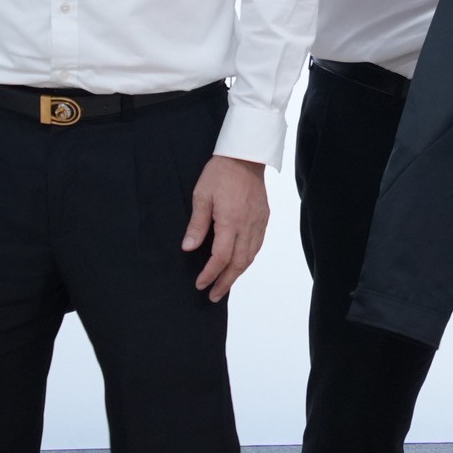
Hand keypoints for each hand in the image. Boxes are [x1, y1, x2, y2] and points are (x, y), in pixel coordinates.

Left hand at [184, 154, 269, 299]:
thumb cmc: (221, 173)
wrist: (246, 156)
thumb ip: (197, 224)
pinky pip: (257, 245)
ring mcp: (259, 222)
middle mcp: (248, 225)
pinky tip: (240, 264)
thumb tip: (189, 247)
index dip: (210, 274)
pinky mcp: (264, 218)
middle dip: (225, 282)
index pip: (220, 257)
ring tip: (225, 285)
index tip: (200, 284)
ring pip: (250, 256)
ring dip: (237, 274)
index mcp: (230, 220)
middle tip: (213, 295)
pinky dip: (248, 259)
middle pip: (238, 263)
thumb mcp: (202, 196)